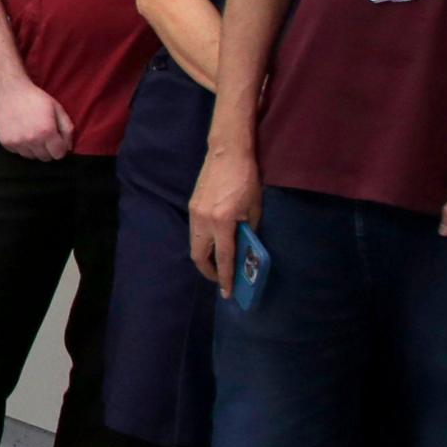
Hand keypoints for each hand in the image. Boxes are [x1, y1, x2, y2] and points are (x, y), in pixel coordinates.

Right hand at [0, 79, 73, 161]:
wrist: (8, 90)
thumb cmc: (33, 97)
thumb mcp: (57, 108)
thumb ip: (67, 129)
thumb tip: (68, 147)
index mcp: (46, 132)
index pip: (58, 154)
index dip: (60, 148)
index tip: (57, 141)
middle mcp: (31, 140)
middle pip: (45, 158)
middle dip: (48, 149)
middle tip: (45, 136)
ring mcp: (17, 142)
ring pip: (32, 157)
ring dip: (34, 149)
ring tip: (32, 134)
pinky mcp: (6, 142)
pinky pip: (18, 152)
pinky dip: (22, 146)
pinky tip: (22, 133)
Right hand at [188, 147, 260, 284]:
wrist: (227, 153)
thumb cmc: (247, 179)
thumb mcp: (254, 208)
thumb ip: (248, 230)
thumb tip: (244, 248)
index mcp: (222, 222)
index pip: (224, 258)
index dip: (225, 278)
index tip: (227, 293)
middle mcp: (203, 221)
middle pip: (199, 256)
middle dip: (208, 271)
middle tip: (221, 278)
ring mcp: (194, 214)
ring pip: (194, 245)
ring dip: (204, 257)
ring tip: (218, 262)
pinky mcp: (192, 206)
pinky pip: (195, 232)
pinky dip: (203, 242)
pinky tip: (214, 241)